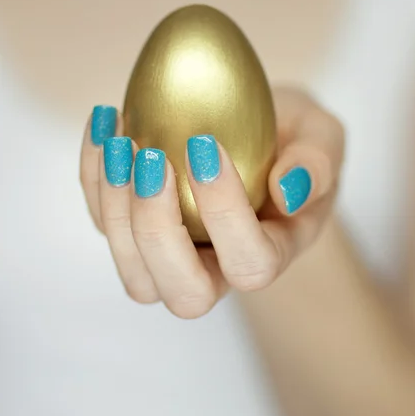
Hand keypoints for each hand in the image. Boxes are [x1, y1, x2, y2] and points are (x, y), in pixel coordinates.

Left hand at [79, 87, 344, 318]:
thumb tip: (288, 190)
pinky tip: (105, 121)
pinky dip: (92, 175)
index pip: (251, 263)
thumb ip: (318, 162)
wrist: (256, 140)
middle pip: (183, 293)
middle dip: (157, 228)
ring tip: (119, 138)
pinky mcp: (134, 229)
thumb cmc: (290, 142)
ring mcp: (170, 255)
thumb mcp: (321, 137)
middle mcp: (217, 269)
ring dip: (114, 206)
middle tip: (152, 158)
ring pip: (134, 271)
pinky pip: (103, 220)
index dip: (225, 213)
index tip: (206, 144)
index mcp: (269, 252)